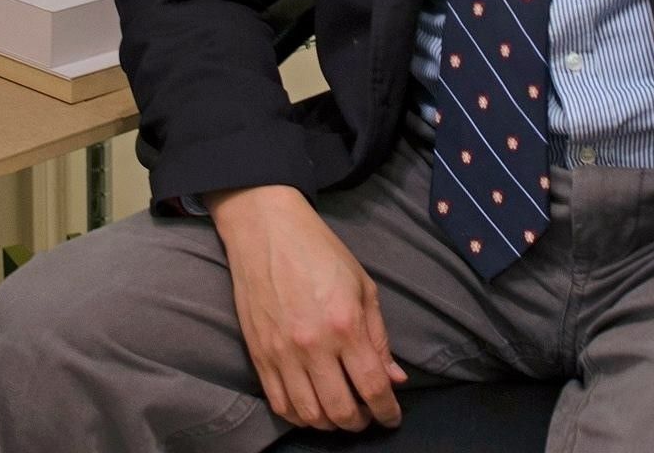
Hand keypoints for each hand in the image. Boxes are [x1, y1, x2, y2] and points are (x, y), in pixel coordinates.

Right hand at [206, 184, 408, 431]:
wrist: (265, 228)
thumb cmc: (318, 250)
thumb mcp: (361, 285)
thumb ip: (379, 336)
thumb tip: (395, 379)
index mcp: (344, 324)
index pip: (373, 387)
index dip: (388, 411)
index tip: (392, 416)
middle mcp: (313, 344)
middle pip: (341, 410)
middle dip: (361, 422)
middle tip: (367, 414)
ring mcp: (281, 352)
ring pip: (310, 414)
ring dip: (331, 424)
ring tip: (339, 412)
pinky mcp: (258, 353)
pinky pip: (279, 403)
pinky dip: (298, 415)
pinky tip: (310, 407)